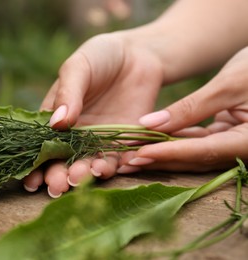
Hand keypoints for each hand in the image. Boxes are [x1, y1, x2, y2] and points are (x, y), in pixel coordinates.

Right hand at [23, 32, 163, 196]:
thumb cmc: (99, 57)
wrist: (137, 54)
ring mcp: (101, 140)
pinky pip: (119, 159)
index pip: (43, 146)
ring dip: (86, 174)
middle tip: (58, 186)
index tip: (32, 181)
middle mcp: (77, 135)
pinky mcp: (125, 142)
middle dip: (60, 176)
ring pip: (91, 164)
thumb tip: (56, 123)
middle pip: (65, 161)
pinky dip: (115, 167)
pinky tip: (110, 168)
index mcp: (58, 119)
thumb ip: (67, 94)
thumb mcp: (78, 68)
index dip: (36, 166)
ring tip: (84, 176)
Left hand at [122, 46, 247, 171]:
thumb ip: (191, 107)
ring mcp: (234, 143)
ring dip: (162, 151)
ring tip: (129, 152)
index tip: (139, 154)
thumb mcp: (229, 84)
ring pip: (193, 152)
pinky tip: (148, 138)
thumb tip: (150, 124)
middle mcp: (243, 148)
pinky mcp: (226, 135)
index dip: (169, 154)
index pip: (204, 151)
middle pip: (195, 158)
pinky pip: (196, 141)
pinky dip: (174, 139)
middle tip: (124, 162)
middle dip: (159, 159)